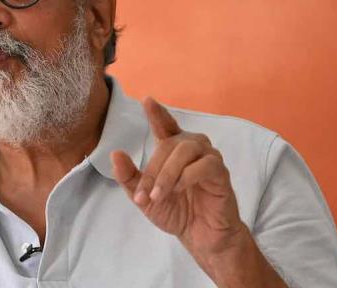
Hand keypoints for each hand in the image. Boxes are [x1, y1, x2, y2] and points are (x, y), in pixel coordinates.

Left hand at [110, 98, 285, 287]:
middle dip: (153, 170)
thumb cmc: (174, 211)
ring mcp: (209, 158)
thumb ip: (129, 177)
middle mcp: (192, 148)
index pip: (165, 126)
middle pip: (169, 145)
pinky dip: (188, 176)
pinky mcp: (221, 173)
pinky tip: (179, 189)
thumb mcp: (143, 196)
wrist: (199, 236)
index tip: (148, 101)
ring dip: (168, 174)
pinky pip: (206, 165)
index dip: (158, 113)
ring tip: (159, 195)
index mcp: (173, 150)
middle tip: (144, 195)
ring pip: (186, 150)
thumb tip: (116, 154)